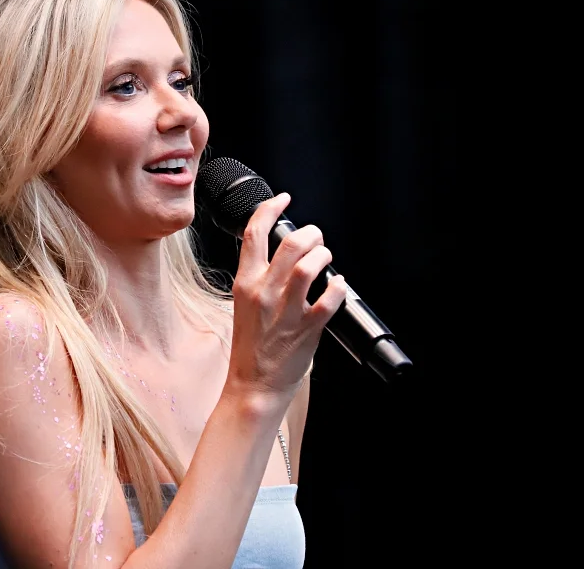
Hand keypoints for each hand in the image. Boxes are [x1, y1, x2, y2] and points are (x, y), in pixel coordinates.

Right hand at [224, 193, 347, 403]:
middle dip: (309, 233)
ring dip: (323, 255)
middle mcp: (264, 292)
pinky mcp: (307, 328)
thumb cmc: (252, 345)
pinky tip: (338, 286)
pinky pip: (329, 299)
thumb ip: (260, 276)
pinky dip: (338, 287)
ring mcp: (285, 311)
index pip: (254, 234)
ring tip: (326, 258)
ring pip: (308, 266)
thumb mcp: (245, 303)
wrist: (253, 384)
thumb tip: (285, 252)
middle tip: (316, 238)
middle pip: (289, 244)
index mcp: (245, 283)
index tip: (283, 200)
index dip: (270, 209)